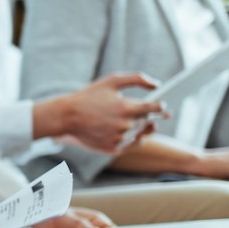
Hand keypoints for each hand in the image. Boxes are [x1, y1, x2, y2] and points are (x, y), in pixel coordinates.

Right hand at [44, 73, 165, 152]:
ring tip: (128, 120)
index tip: (161, 106)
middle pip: (149, 122)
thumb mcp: (112, 81)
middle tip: (145, 113)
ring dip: (138, 127)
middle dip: (148, 117)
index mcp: (128, 108)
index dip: (160, 106)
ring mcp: (120, 138)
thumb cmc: (90, 96)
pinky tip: (123, 130)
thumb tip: (158, 84)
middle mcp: (126, 125)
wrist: (67, 117)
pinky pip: (131, 144)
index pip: (156, 108)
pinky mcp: (114, 149)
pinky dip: (130, 137)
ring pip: (141, 134)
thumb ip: (137, 79)